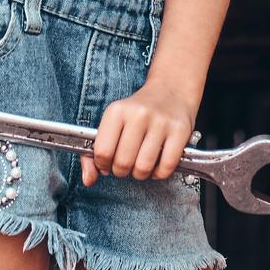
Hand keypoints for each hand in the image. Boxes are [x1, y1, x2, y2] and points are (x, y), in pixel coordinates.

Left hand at [81, 80, 196, 185]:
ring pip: (143, 168)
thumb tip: (89, 179)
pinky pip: (166, 167)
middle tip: (125, 165)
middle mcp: (139, 114)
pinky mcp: (180, 131)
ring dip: (140, 174)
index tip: (107, 163)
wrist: (171, 90)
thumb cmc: (139, 111)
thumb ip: (95, 151)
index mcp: (117, 111)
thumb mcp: (113, 122)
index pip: (102, 151)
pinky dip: (159, 173)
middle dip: (121, 171)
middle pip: (122, 163)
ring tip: (140, 164)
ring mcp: (161, 123)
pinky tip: (156, 164)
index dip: (103, 164)